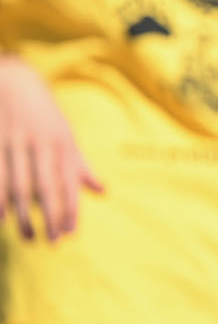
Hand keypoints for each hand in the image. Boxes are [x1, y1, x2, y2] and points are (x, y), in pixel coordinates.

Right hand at [0, 59, 100, 241]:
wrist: (11, 81)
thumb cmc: (43, 114)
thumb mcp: (65, 134)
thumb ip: (79, 164)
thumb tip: (101, 190)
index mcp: (62, 142)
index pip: (68, 181)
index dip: (70, 207)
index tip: (70, 232)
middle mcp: (40, 144)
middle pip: (45, 187)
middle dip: (50, 216)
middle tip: (52, 243)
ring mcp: (15, 143)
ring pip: (19, 185)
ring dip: (23, 215)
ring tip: (27, 237)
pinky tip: (0, 218)